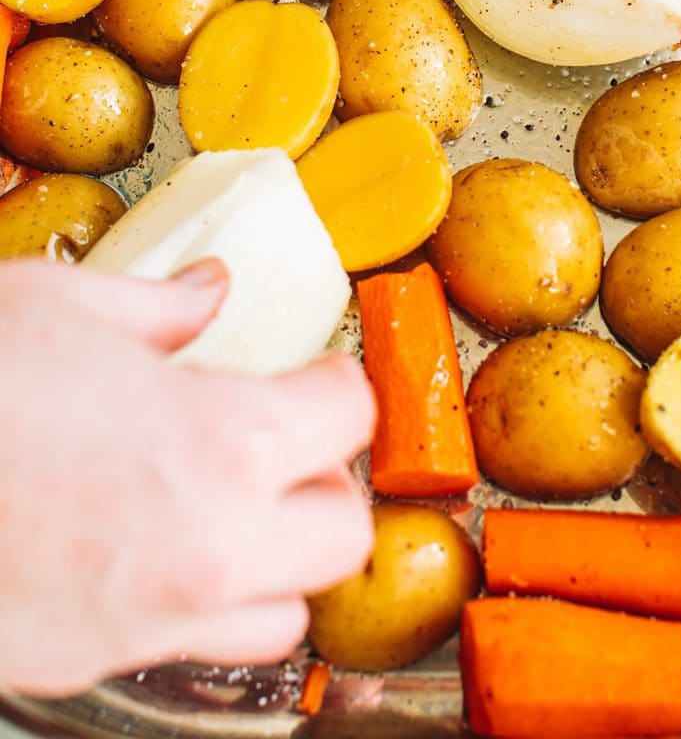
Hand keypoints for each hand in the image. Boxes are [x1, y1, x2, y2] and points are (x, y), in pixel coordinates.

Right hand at [0, 257, 373, 696]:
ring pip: (284, 613)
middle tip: (280, 439)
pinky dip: (196, 605)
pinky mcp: (88, 662)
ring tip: (226, 504)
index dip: (332, 380)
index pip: (347, 415)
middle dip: (324, 480)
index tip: (311, 371)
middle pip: (342, 531)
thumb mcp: (60, 305)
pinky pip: (187, 648)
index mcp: (223, 441)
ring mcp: (150, 619)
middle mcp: (208, 546)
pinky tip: (147, 548)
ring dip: (274, 558)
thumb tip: (206, 292)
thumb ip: (158, 306)